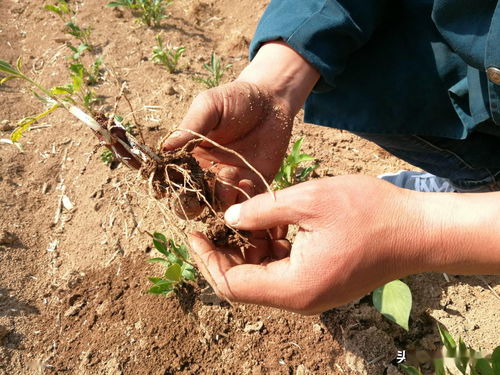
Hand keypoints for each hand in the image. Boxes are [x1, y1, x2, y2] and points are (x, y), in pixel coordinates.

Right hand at [162, 41, 318, 206]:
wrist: (271, 100)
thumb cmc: (235, 99)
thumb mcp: (209, 106)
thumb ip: (190, 127)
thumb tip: (165, 148)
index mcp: (189, 157)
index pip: (172, 180)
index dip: (169, 187)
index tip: (175, 181)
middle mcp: (207, 174)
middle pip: (192, 202)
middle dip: (194, 201)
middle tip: (204, 183)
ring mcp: (231, 182)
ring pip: (218, 205)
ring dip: (220, 197)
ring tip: (229, 172)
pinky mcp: (254, 185)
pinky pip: (246, 203)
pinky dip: (244, 200)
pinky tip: (246, 181)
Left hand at [189, 175, 499, 313]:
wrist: (417, 230)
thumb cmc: (368, 212)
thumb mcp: (308, 200)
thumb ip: (262, 211)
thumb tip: (230, 217)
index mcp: (293, 286)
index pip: (232, 283)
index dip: (208, 259)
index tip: (193, 233)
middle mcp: (300, 298)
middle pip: (245, 284)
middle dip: (224, 254)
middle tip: (212, 223)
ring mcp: (312, 293)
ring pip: (263, 277)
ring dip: (247, 250)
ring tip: (241, 218)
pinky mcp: (322, 283)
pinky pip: (284, 271)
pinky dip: (269, 250)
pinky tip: (269, 224)